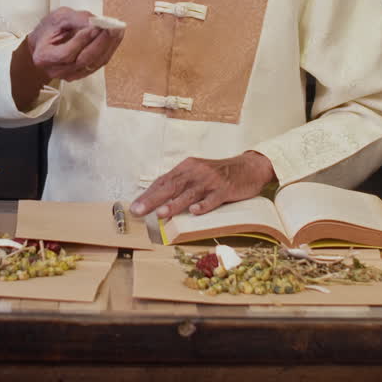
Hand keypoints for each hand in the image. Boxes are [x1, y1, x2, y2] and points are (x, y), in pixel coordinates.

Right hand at [27, 7, 123, 81]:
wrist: (43, 44)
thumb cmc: (48, 30)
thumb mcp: (58, 17)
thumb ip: (76, 19)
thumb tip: (96, 22)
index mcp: (44, 57)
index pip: (66, 54)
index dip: (82, 41)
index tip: (95, 27)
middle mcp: (56, 70)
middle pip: (83, 61)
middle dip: (100, 43)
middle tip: (112, 28)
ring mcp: (69, 75)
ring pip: (93, 64)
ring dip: (108, 46)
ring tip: (117, 30)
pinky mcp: (81, 73)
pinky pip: (98, 64)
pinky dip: (108, 50)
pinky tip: (115, 38)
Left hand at [129, 151, 276, 219]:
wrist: (248, 167)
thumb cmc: (218, 174)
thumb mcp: (197, 174)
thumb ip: (180, 185)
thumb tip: (158, 201)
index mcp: (186, 167)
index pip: (163, 181)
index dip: (148, 194)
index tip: (134, 206)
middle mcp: (196, 171)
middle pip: (171, 186)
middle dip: (153, 199)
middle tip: (139, 210)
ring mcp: (211, 180)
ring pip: (190, 193)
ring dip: (174, 203)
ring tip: (161, 213)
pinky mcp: (225, 189)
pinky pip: (213, 198)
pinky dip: (204, 205)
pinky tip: (195, 212)